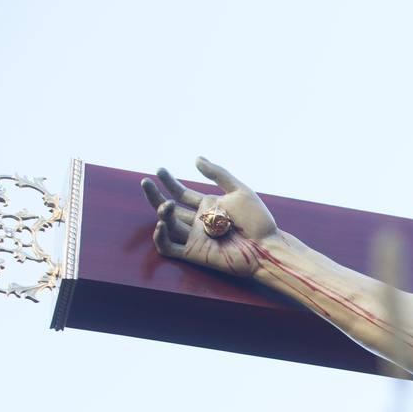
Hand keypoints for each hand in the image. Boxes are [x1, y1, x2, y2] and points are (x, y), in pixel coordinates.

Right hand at [141, 157, 278, 277]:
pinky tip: (160, 224)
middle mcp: (199, 221)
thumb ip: (218, 174)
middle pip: (169, 207)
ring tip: (167, 204)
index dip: (169, 181)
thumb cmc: (258, 220)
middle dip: (155, 195)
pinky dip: (160, 237)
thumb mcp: (239, 191)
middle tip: (146, 181)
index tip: (160, 170)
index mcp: (208, 206)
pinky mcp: (193, 253)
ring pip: (167, 224)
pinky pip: (168, 248)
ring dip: (162, 212)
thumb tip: (196, 158)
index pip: (181, 193)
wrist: (266, 246)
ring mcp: (195, 238)